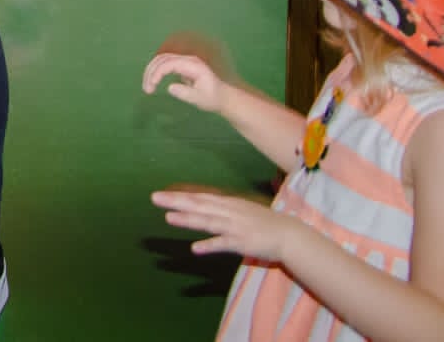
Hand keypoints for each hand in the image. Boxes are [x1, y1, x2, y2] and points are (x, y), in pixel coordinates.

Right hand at [143, 50, 229, 116]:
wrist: (223, 98)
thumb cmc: (213, 99)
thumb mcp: (199, 99)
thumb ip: (185, 93)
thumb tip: (170, 87)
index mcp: (193, 65)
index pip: (169, 63)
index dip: (158, 73)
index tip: (151, 87)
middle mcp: (188, 60)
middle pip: (163, 58)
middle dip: (151, 71)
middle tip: (146, 89)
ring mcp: (185, 62)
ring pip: (162, 60)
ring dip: (152, 71)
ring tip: (147, 87)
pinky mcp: (182, 66)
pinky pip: (165, 64)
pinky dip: (157, 71)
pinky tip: (153, 82)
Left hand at [151, 186, 290, 261]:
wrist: (289, 235)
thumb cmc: (264, 223)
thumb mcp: (241, 210)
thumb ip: (222, 209)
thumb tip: (204, 207)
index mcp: (228, 204)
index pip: (200, 198)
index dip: (180, 196)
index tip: (161, 195)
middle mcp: (229, 212)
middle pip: (199, 206)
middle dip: (176, 202)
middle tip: (154, 198)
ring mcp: (235, 227)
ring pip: (208, 222)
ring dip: (188, 220)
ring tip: (168, 218)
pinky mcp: (242, 243)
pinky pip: (223, 244)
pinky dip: (209, 245)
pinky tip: (195, 248)